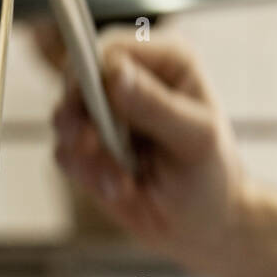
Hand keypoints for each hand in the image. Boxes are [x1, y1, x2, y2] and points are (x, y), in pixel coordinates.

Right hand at [52, 36, 246, 274]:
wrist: (203, 226)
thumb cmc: (211, 176)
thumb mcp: (196, 139)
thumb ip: (156, 106)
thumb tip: (114, 73)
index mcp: (163, 62)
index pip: (111, 50)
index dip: (95, 75)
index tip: (96, 108)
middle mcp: (129, 83)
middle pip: (77, 79)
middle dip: (80, 117)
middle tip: (92, 144)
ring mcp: (105, 118)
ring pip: (65, 119)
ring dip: (86, 154)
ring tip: (120, 180)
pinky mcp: (89, 152)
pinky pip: (66, 155)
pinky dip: (87, 176)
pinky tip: (120, 190)